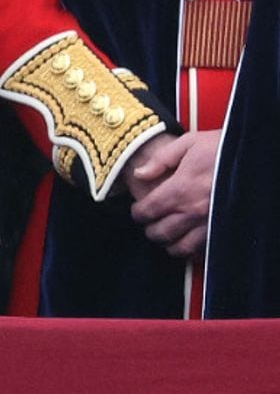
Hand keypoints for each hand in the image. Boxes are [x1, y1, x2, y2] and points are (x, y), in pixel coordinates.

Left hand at [126, 130, 219, 258]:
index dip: (137, 213)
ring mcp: (211, 223)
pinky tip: (187, 240)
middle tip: (148, 224)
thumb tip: (139, 174)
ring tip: (165, 234)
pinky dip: (191, 250)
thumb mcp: (188, 143)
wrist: (255, 158)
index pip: (149, 210)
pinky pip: (203, 250)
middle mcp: (195, 211)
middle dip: (150, 230)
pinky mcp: (224, 230)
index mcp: (182, 188)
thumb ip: (160, 160)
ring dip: (169, 243)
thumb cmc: (222, 148)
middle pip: (161, 232)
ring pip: (181, 247)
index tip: (137, 211)